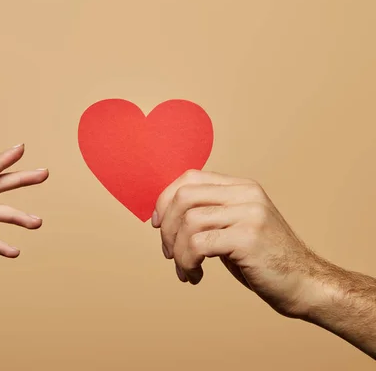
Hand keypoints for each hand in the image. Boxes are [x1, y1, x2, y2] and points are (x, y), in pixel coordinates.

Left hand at [152, 170, 327, 317]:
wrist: (306, 285)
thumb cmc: (264, 260)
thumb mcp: (234, 228)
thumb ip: (208, 215)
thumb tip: (163, 216)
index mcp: (241, 187)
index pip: (189, 178)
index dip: (165, 199)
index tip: (158, 225)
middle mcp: (246, 194)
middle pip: (184, 196)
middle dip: (166, 227)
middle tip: (169, 253)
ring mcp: (249, 213)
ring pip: (188, 221)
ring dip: (177, 250)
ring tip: (185, 269)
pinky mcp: (248, 237)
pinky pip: (198, 244)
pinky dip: (187, 262)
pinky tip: (195, 276)